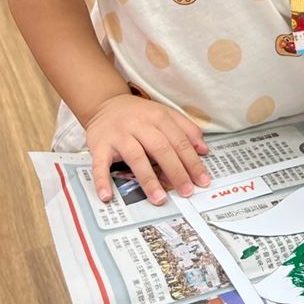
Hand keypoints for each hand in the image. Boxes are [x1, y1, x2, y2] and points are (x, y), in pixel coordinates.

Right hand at [86, 94, 210, 203]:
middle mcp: (139, 124)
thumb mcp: (165, 114)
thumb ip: (186, 129)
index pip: (179, 141)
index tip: (202, 180)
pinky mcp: (99, 145)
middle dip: (176, 172)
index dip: (192, 161)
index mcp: (158, 116)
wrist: (105, 104)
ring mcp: (119, 135)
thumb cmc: (139, 114)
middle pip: (161, 148)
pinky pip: (99, 164)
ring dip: (148, 180)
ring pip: (136, 157)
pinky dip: (102, 180)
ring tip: (159, 199)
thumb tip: (204, 149)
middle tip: (186, 191)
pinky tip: (107, 196)